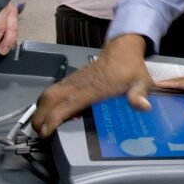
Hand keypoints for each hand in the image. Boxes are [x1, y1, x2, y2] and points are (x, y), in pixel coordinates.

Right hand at [32, 35, 152, 137]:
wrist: (123, 48)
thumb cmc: (131, 67)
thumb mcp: (140, 81)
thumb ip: (138, 95)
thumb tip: (143, 107)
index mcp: (94, 87)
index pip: (68, 102)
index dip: (54, 118)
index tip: (47, 132)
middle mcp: (79, 83)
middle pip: (50, 98)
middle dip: (40, 117)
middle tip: (41, 135)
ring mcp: (74, 80)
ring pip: (49, 93)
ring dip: (40, 110)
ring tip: (42, 128)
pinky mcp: (73, 79)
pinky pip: (54, 90)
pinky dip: (47, 103)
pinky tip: (50, 114)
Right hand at [155, 64, 183, 99]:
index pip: (183, 83)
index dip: (170, 84)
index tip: (157, 85)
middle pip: (180, 81)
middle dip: (167, 84)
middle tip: (152, 88)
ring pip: (183, 82)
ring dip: (172, 84)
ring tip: (160, 88)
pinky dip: (180, 86)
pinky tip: (177, 90)